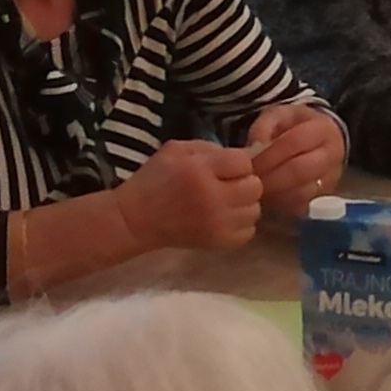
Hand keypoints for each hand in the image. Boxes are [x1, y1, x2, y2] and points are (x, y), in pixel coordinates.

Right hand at [116, 139, 265, 251]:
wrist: (135, 220)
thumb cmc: (154, 180)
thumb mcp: (175, 150)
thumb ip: (209, 148)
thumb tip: (240, 156)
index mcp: (200, 170)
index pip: (244, 162)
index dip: (237, 163)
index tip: (224, 168)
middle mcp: (213, 197)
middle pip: (255, 187)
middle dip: (244, 182)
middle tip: (228, 185)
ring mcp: (218, 223)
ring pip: (255, 210)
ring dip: (244, 204)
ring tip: (226, 203)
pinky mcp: (217, 242)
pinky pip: (248, 232)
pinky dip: (240, 225)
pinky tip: (224, 219)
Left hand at [244, 103, 345, 216]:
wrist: (323, 141)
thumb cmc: (296, 126)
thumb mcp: (280, 116)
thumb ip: (265, 127)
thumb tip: (254, 149)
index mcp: (323, 129)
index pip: (295, 142)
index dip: (270, 154)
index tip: (248, 162)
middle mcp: (332, 156)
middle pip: (300, 171)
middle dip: (270, 178)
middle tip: (248, 180)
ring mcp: (331, 179)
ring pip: (301, 192)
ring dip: (274, 193)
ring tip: (256, 190)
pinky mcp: (323, 198)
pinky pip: (301, 205)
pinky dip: (281, 204)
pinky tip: (267, 198)